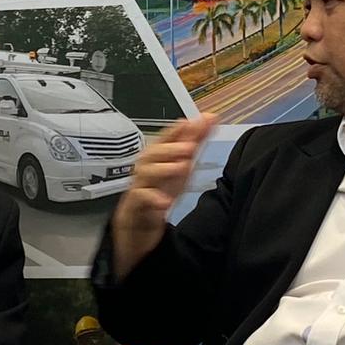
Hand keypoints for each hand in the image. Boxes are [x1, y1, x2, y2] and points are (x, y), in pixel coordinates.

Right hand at [110, 115, 217, 271]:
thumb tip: (210, 117)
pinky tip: (165, 201)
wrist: (140, 226)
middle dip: (170, 149)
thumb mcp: (182, 167)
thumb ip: (195, 142)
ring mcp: (138, 187)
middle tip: (190, 147)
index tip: (190, 122)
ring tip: (181, 167)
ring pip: (145, 174)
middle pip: (152, 154)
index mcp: (158, 158)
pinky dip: (152, 199)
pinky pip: (140, 200)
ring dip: (163, 169)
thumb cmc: (160, 191)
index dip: (176, 130)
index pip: (164, 139)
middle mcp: (146, 169)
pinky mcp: (134, 206)